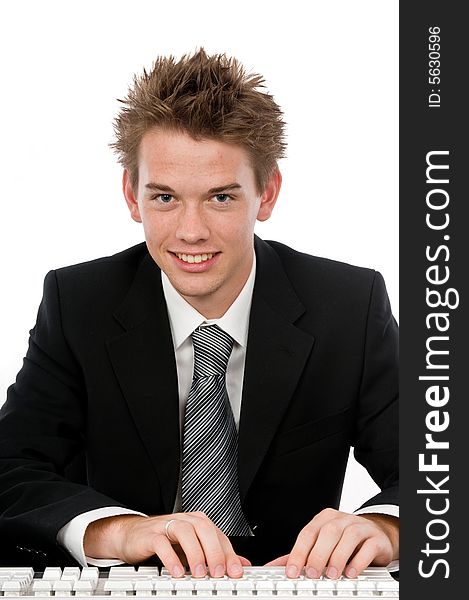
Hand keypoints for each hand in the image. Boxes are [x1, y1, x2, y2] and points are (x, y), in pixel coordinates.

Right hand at [84, 511, 250, 576]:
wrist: (133, 535)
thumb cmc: (165, 541)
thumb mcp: (193, 549)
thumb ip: (215, 555)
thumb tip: (241, 565)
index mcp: (198, 522)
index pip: (218, 534)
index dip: (229, 553)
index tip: (235, 572)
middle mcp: (185, 520)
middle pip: (204, 529)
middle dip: (214, 552)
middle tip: (218, 573)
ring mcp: (167, 525)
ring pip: (185, 532)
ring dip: (194, 553)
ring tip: (198, 573)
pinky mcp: (151, 535)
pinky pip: (162, 543)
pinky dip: (170, 557)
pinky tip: (176, 572)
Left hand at [265, 508, 398, 578]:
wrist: (376, 535)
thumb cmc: (345, 541)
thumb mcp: (322, 544)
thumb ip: (301, 554)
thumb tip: (275, 566)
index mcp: (324, 519)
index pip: (307, 533)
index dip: (298, 553)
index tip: (291, 572)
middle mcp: (341, 520)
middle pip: (327, 533)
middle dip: (317, 555)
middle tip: (312, 574)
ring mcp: (359, 526)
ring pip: (347, 537)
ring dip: (337, 557)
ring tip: (331, 575)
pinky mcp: (375, 538)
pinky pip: (367, 546)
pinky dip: (358, 560)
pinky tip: (351, 572)